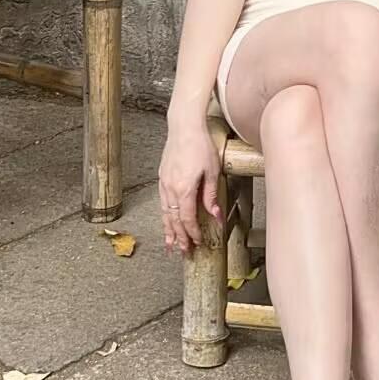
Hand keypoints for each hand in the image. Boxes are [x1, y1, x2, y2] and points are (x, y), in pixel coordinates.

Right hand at [159, 118, 224, 256]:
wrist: (184, 127)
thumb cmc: (200, 145)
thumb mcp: (212, 172)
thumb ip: (211, 196)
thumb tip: (216, 216)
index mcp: (183, 189)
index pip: (187, 219)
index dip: (192, 233)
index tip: (197, 242)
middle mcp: (170, 189)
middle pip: (173, 220)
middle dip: (179, 237)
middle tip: (183, 252)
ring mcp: (164, 183)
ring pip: (165, 213)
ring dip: (168, 230)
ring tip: (170, 245)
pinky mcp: (162, 177)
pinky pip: (162, 203)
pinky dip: (164, 216)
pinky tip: (166, 221)